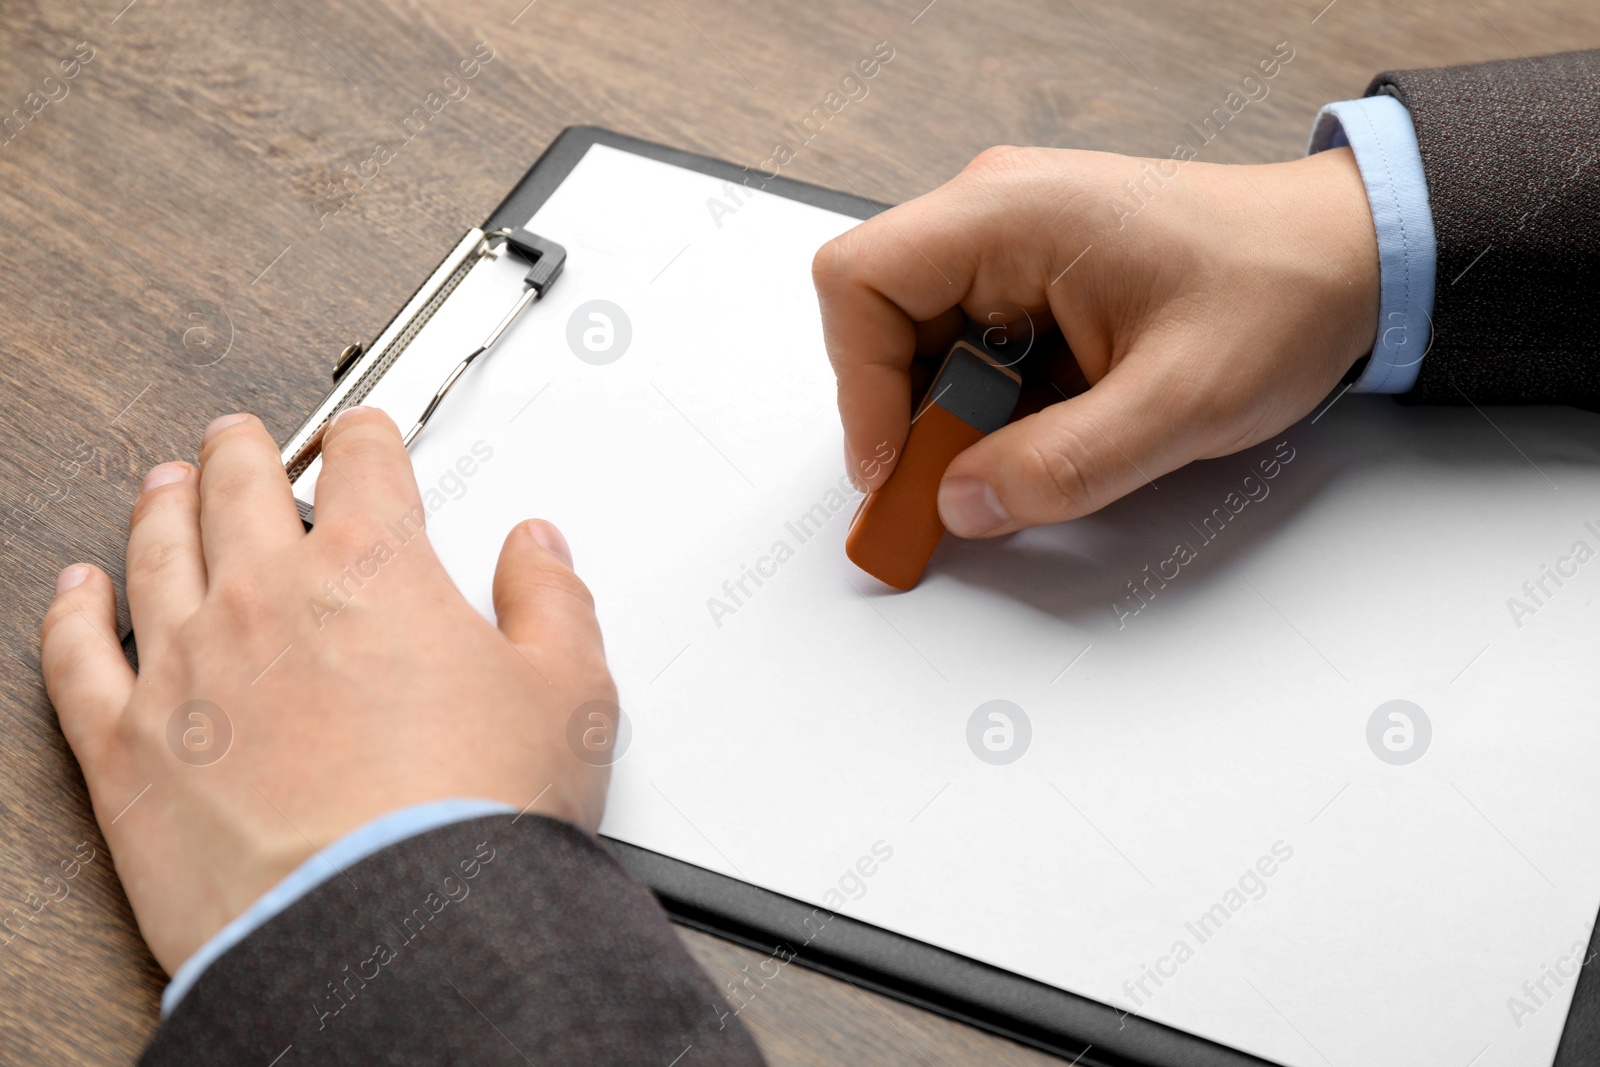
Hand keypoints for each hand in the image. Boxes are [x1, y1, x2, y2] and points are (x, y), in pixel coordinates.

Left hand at [38, 408, 615, 974]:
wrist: (392, 927)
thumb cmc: (476, 817)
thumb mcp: (569, 694)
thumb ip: (555, 600)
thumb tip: (539, 549)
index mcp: (374, 567)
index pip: (363, 461)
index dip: (367, 434)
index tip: (365, 435)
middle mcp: (266, 595)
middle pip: (238, 483)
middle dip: (246, 450)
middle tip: (244, 438)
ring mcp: (186, 664)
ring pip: (154, 549)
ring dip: (161, 504)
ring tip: (164, 484)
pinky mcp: (127, 747)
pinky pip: (78, 657)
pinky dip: (73, 612)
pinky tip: (78, 591)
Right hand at [813, 145, 1378, 535]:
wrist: (1352, 259)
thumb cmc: (1280, 293)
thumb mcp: (1178, 403)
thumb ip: (1062, 466)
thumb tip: (961, 505)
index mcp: (1011, 211)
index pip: (860, 282)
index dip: (859, 387)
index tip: (896, 469)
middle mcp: (996, 213)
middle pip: (883, 321)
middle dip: (911, 418)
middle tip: (956, 490)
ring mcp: (1012, 244)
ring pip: (924, 344)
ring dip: (955, 418)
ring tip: (1024, 459)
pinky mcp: (1032, 277)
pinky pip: (971, 350)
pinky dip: (990, 408)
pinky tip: (1051, 430)